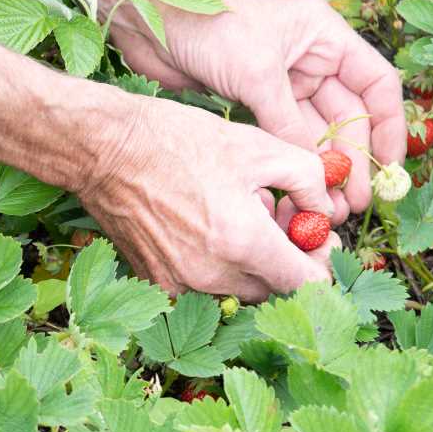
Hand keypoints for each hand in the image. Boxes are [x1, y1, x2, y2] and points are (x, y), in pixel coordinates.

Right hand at [80, 94, 338, 300]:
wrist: (107, 150)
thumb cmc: (178, 141)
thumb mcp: (258, 145)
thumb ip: (308, 179)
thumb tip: (325, 209)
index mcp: (243, 242)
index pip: (305, 284)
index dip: (320, 264)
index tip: (318, 241)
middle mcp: (213, 274)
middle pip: (273, 290)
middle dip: (285, 261)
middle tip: (282, 223)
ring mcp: (181, 283)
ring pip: (238, 290)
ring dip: (250, 264)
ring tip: (238, 220)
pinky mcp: (159, 282)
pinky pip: (204, 286)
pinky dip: (216, 266)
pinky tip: (206, 228)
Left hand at [103, 0, 404, 224]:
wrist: (152, 23)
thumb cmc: (209, 26)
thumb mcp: (258, 73)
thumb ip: (288, 122)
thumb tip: (314, 169)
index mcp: (323, 36)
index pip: (375, 84)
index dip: (387, 127)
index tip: (391, 168)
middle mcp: (308, 58)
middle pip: (345, 115)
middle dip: (352, 159)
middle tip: (353, 203)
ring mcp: (281, 81)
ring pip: (314, 131)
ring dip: (323, 167)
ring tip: (330, 207)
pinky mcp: (253, 100)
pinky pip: (283, 136)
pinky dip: (293, 162)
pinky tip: (300, 190)